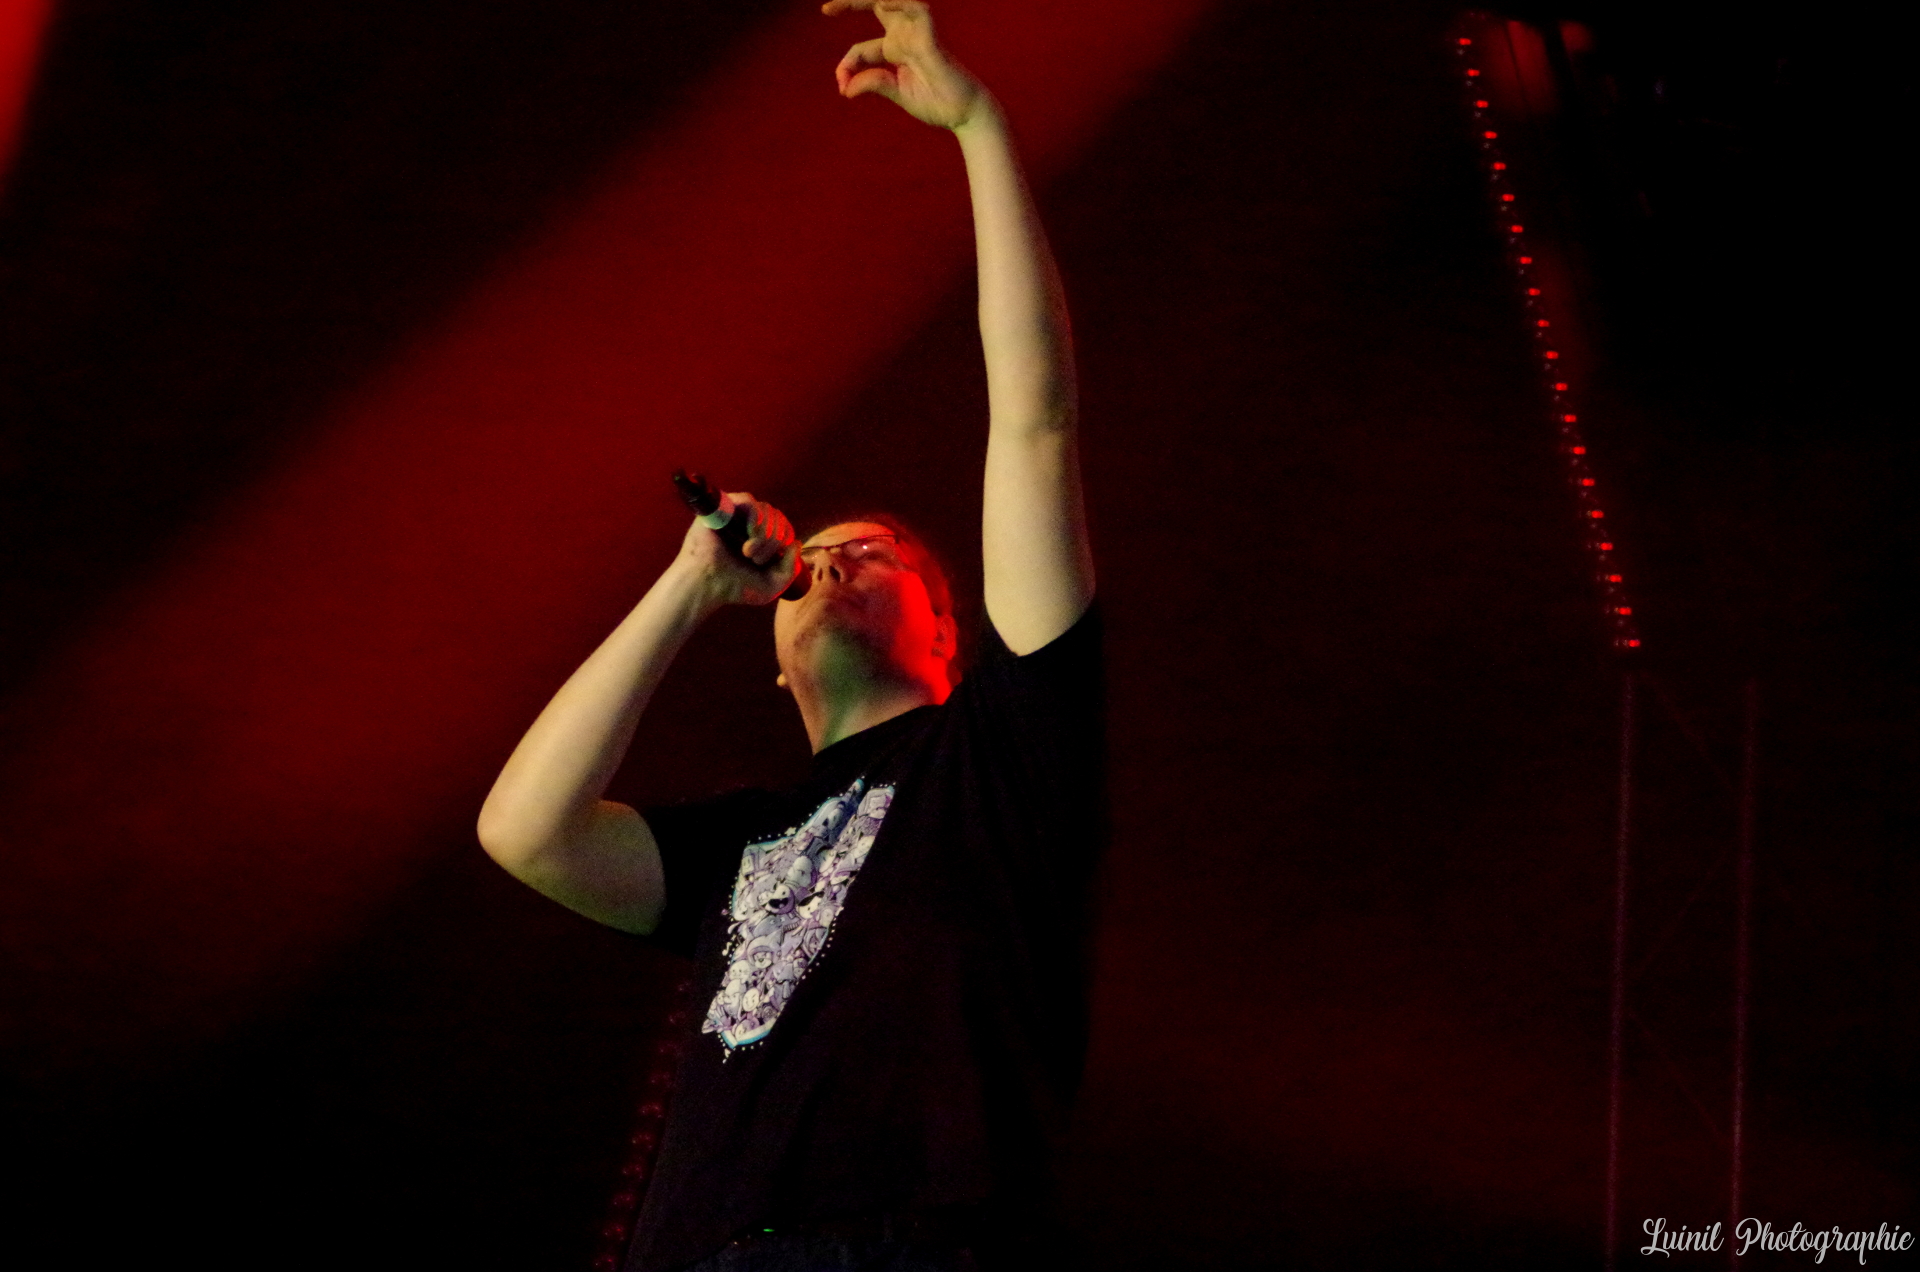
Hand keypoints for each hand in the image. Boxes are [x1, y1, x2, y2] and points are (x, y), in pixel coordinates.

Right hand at [674, 492, 800, 606]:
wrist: (708, 586)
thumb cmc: (735, 587)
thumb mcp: (772, 585)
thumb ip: (790, 568)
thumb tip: (795, 543)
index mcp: (761, 538)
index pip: (785, 527)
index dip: (785, 542)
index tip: (770, 563)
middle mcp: (749, 522)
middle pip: (778, 518)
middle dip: (774, 542)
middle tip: (756, 561)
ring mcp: (736, 513)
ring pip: (767, 509)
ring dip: (765, 535)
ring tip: (749, 553)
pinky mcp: (722, 506)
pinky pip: (750, 501)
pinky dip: (757, 520)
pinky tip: (750, 536)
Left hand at [823, 0, 987, 129]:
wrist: (966, 115)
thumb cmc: (938, 104)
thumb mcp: (898, 93)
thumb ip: (874, 84)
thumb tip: (845, 88)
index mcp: (897, 51)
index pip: (861, 50)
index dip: (846, 66)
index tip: (841, 88)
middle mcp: (905, 37)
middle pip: (876, 8)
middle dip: (850, 4)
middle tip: (826, 10)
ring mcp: (918, 34)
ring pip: (892, 2)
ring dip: (869, 0)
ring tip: (843, 3)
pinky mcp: (931, 39)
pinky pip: (917, 9)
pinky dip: (900, 2)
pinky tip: (883, 1)